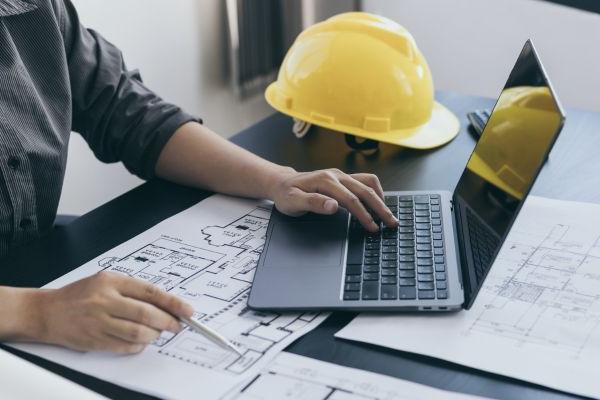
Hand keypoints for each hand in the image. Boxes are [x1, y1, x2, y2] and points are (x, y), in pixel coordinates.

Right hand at [33, 272, 192, 353]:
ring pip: (138, 333)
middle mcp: (105, 300)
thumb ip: (133, 290)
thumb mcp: (106, 281)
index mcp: (112, 281)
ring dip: (154, 335)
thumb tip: (165, 304)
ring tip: (158, 332)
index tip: (188, 310)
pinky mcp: (95, 340)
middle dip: (168, 322)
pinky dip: (139, 345)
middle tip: (177, 325)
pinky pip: (125, 346)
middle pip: (146, 314)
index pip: (150, 292)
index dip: (173, 303)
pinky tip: (141, 340)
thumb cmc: (81, 295)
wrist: (47, 311)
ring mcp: (99, 321)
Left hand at [269, 168, 397, 231]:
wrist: (283, 183)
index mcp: (325, 180)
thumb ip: (313, 203)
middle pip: (364, 190)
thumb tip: (333, 206)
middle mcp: (336, 175)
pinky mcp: (343, 178)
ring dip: (380, 198)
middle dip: (380, 208)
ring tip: (388, 214)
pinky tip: (378, 203)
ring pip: (368, 183)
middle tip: (391, 223)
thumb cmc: (287, 194)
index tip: (372, 227)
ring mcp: (341, 175)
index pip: (351, 199)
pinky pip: (365, 181)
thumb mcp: (293, 202)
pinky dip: (375, 192)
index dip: (363, 214)